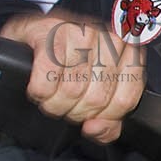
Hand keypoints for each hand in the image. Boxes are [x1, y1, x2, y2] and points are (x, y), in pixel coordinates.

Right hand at [0, 12, 144, 143]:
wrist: (33, 35)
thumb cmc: (69, 63)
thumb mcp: (96, 91)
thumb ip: (107, 120)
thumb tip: (95, 128)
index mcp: (128, 51)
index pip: (125, 99)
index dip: (104, 116)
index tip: (91, 115)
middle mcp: (107, 38)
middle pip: (97, 98)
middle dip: (76, 112)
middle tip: (67, 105)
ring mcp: (78, 32)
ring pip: (71, 91)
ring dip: (55, 104)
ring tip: (52, 97)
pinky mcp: (48, 32)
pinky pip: (46, 79)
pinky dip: (40, 92)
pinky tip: (40, 88)